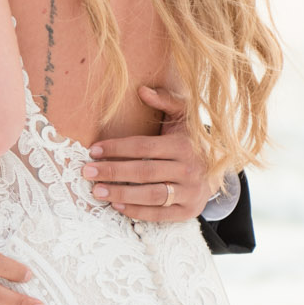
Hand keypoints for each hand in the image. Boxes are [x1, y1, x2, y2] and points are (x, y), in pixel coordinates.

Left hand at [82, 86, 215, 222]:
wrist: (216, 170)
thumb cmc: (189, 141)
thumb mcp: (182, 117)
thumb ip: (164, 101)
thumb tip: (141, 90)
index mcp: (183, 145)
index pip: (143, 146)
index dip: (116, 148)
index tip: (93, 150)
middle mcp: (189, 169)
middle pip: (144, 171)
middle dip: (112, 171)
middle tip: (87, 172)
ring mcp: (190, 192)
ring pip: (151, 195)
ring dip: (121, 193)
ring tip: (97, 191)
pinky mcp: (189, 211)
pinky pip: (160, 214)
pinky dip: (137, 211)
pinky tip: (117, 205)